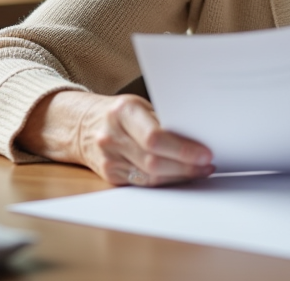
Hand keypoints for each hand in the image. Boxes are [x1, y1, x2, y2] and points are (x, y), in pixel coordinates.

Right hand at [20, 91, 213, 186]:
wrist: (82, 125)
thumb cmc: (119, 113)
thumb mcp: (139, 106)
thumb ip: (163, 120)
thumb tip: (199, 137)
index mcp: (122, 112)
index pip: (155, 137)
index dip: (182, 149)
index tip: (205, 153)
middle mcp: (112, 136)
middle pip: (154, 160)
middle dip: (186, 166)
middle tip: (207, 164)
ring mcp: (108, 159)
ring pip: (150, 176)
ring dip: (179, 176)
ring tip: (200, 170)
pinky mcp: (110, 176)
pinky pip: (143, 183)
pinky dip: (165, 181)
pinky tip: (180, 176)